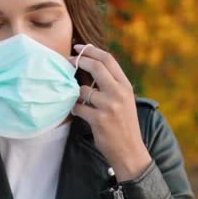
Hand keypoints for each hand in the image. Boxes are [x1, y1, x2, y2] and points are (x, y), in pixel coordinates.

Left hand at [69, 44, 151, 181]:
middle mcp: (119, 93)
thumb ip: (111, 84)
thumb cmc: (123, 124)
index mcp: (125, 86)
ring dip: (74, 92)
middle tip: (67, 60)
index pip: (108, 59)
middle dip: (79, 60)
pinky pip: (78, 107)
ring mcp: (109, 106)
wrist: (130, 151)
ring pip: (82, 89)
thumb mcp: (124, 100)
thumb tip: (90, 64)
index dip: (91, 50)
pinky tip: (77, 112)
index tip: (79, 48)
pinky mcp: (99, 120)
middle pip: (96, 67)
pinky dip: (74, 109)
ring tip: (75, 98)